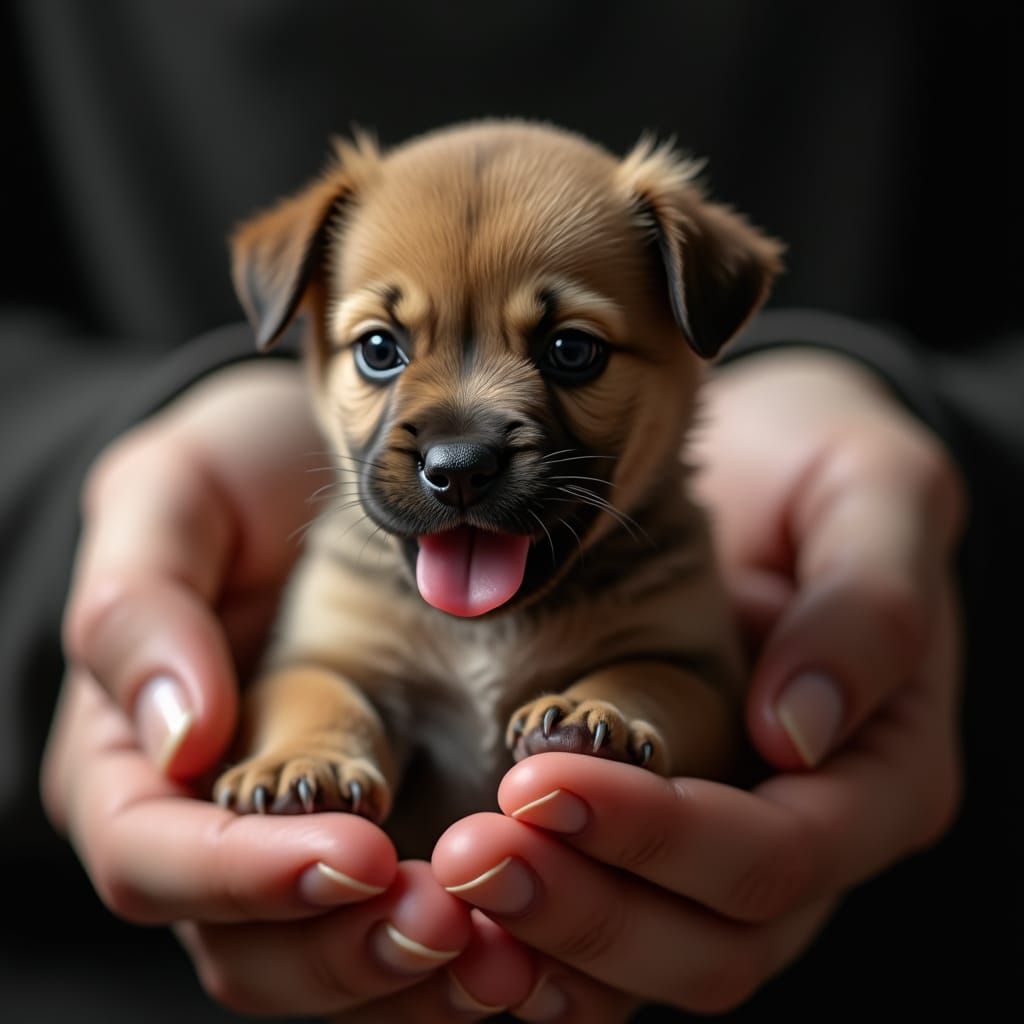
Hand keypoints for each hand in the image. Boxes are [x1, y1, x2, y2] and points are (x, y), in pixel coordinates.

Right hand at [43, 362, 530, 1018]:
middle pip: (249, 948)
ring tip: (511, 948)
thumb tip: (178, 739)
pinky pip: (406, 934)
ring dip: (417, 976)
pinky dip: (463, 953)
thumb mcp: (170, 498)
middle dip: (347, 946)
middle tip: (452, 916)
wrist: (317, 471)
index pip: (157, 861)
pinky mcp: (384, 840)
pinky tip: (531, 934)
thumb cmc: (234, 478)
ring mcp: (298, 845)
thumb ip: (141, 609)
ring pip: (333, 965)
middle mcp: (209, 829)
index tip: (356, 848)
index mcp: (133, 762)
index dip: (247, 876)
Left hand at [432, 349, 963, 1017]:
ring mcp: (730, 848)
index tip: (538, 773)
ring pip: (654, 958)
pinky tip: (468, 916)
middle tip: (471, 854)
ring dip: (547, 937)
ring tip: (450, 879)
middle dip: (587, 908)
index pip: (779, 854)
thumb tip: (797, 733)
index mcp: (882, 774)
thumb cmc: (824, 468)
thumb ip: (868, 606)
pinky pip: (609, 933)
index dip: (662, 834)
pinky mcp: (663, 836)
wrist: (763, 465)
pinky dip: (540, 944)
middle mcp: (809, 835)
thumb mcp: (874, 491)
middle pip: (714, 942)